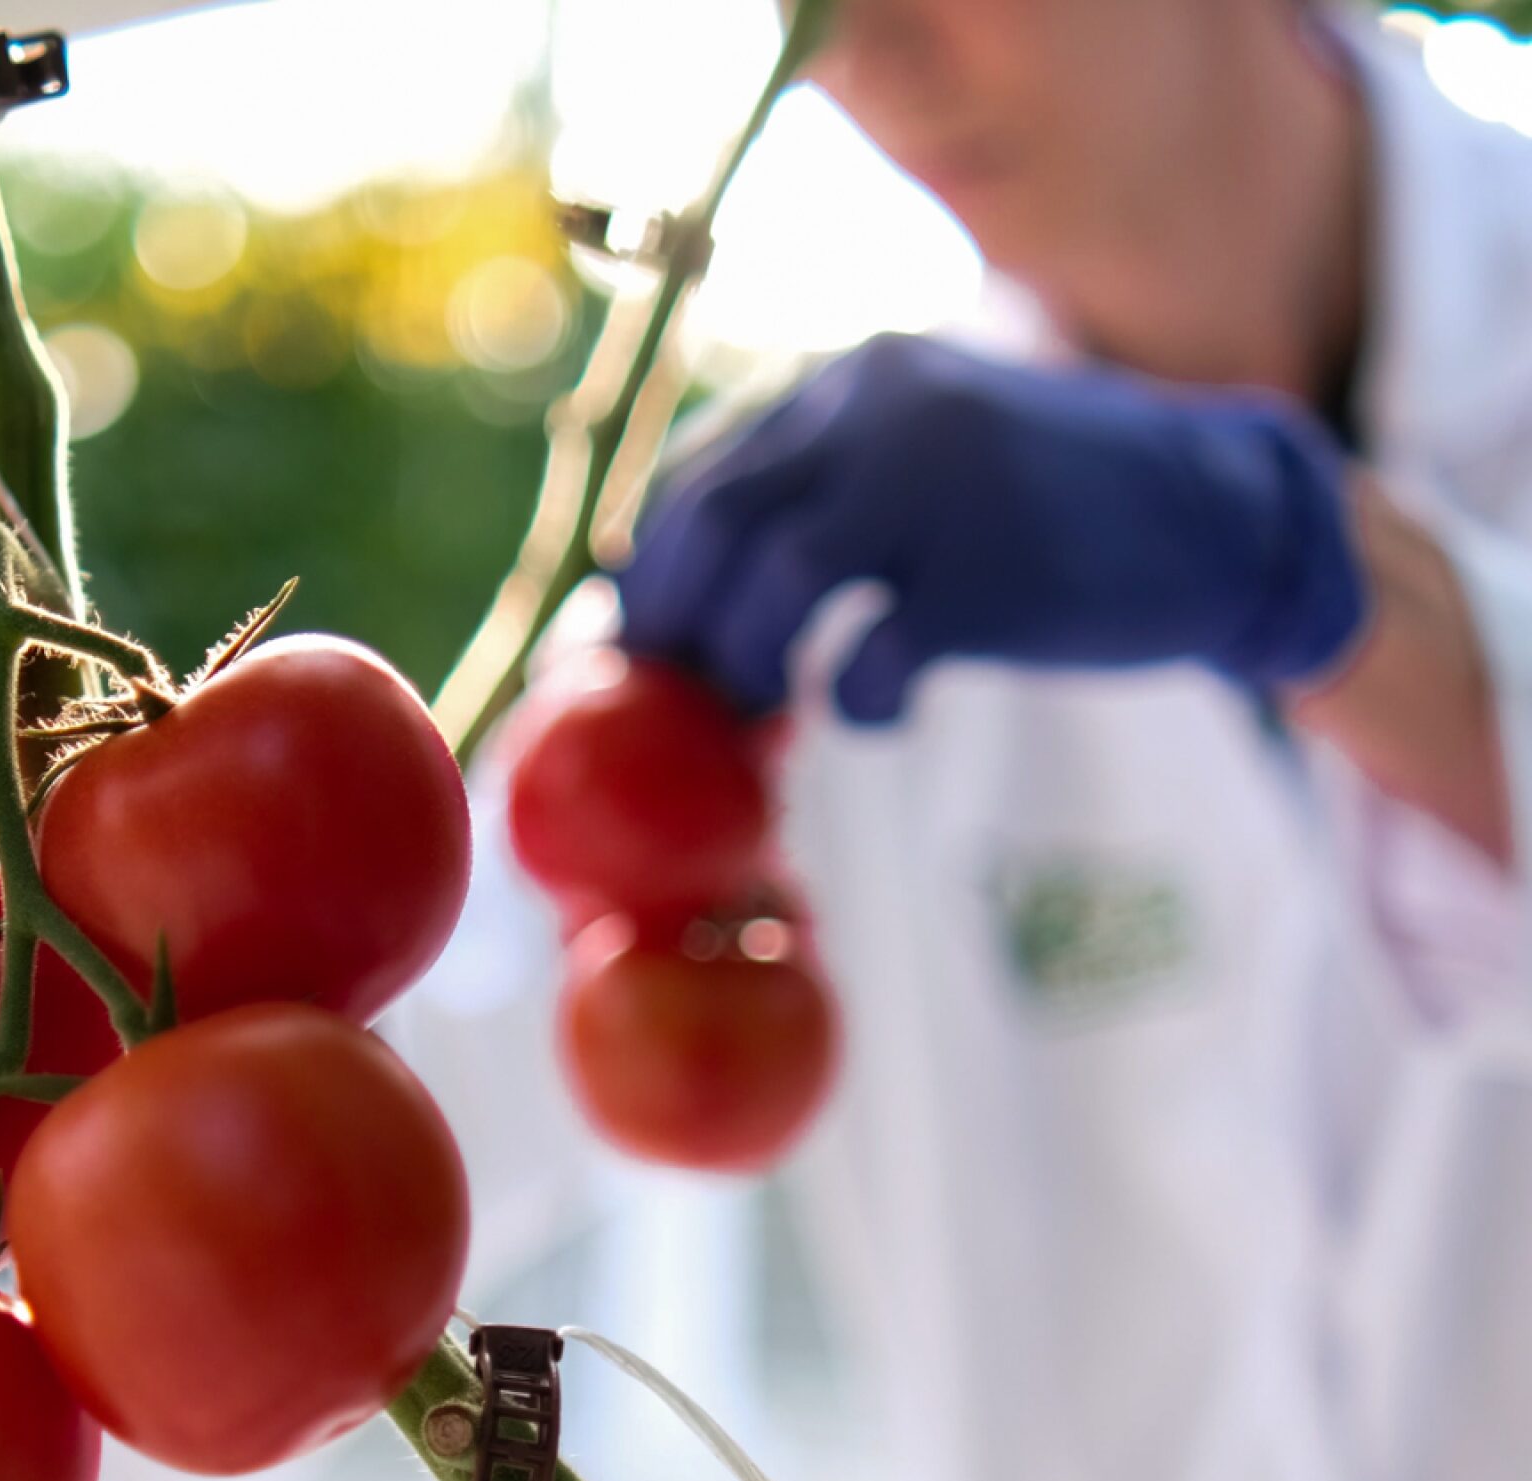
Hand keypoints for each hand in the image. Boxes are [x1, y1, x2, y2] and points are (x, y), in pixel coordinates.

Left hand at [614, 334, 1366, 721]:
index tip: (647, 636)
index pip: (707, 468)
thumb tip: (702, 599)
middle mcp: (884, 414)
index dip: (658, 565)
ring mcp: (938, 488)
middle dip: (676, 619)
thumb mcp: (932, 456)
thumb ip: (828, 493)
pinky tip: (882, 709)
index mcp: (859, 382)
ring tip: (764, 707)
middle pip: (716, 521)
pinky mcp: (990, 576)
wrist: (1223, 515)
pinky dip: (856, 700)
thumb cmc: (1058, 505)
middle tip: (681, 689)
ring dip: (747, 663)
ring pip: (774, 583)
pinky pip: (871, 656)